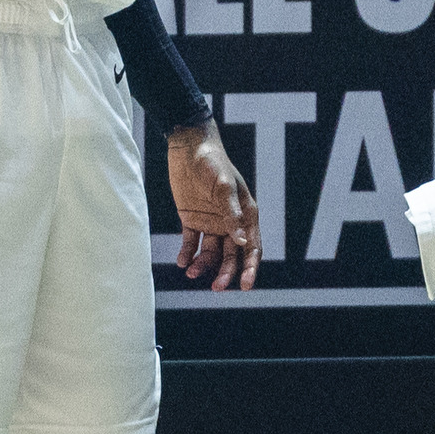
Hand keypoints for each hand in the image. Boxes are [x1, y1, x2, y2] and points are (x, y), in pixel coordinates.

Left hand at [167, 120, 261, 291]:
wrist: (187, 146)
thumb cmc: (212, 162)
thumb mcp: (223, 187)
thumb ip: (232, 215)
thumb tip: (242, 242)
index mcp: (246, 214)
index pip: (252, 247)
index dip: (251, 268)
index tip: (246, 286)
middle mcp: (230, 222)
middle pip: (231, 256)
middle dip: (226, 273)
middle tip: (216, 288)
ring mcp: (211, 221)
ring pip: (211, 253)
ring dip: (204, 265)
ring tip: (191, 272)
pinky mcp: (192, 219)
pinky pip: (191, 243)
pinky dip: (187, 254)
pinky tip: (182, 262)